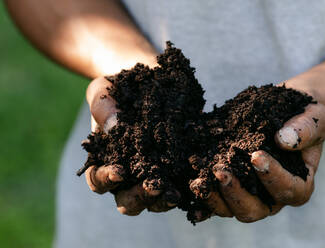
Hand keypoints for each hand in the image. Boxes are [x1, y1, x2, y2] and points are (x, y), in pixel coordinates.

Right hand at [84, 77, 179, 214]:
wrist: (151, 77)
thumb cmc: (120, 85)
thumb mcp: (104, 90)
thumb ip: (103, 108)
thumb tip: (114, 128)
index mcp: (105, 159)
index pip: (98, 180)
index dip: (106, 180)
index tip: (119, 171)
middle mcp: (129, 172)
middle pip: (128, 200)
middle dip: (139, 197)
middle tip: (154, 186)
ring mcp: (154, 171)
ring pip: (155, 200)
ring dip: (163, 200)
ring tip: (175, 193)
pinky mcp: (177, 166)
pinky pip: (181, 186)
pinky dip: (187, 190)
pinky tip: (196, 184)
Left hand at [193, 100, 324, 222]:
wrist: (283, 111)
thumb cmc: (303, 117)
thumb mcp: (315, 117)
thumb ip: (306, 129)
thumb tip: (284, 140)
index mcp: (298, 183)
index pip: (289, 191)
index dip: (272, 178)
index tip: (256, 156)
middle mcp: (271, 196)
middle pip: (254, 210)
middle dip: (235, 194)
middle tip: (221, 171)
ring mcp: (248, 193)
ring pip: (230, 208)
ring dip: (213, 197)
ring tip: (198, 181)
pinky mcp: (230, 185)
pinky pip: (215, 199)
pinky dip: (202, 199)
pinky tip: (192, 189)